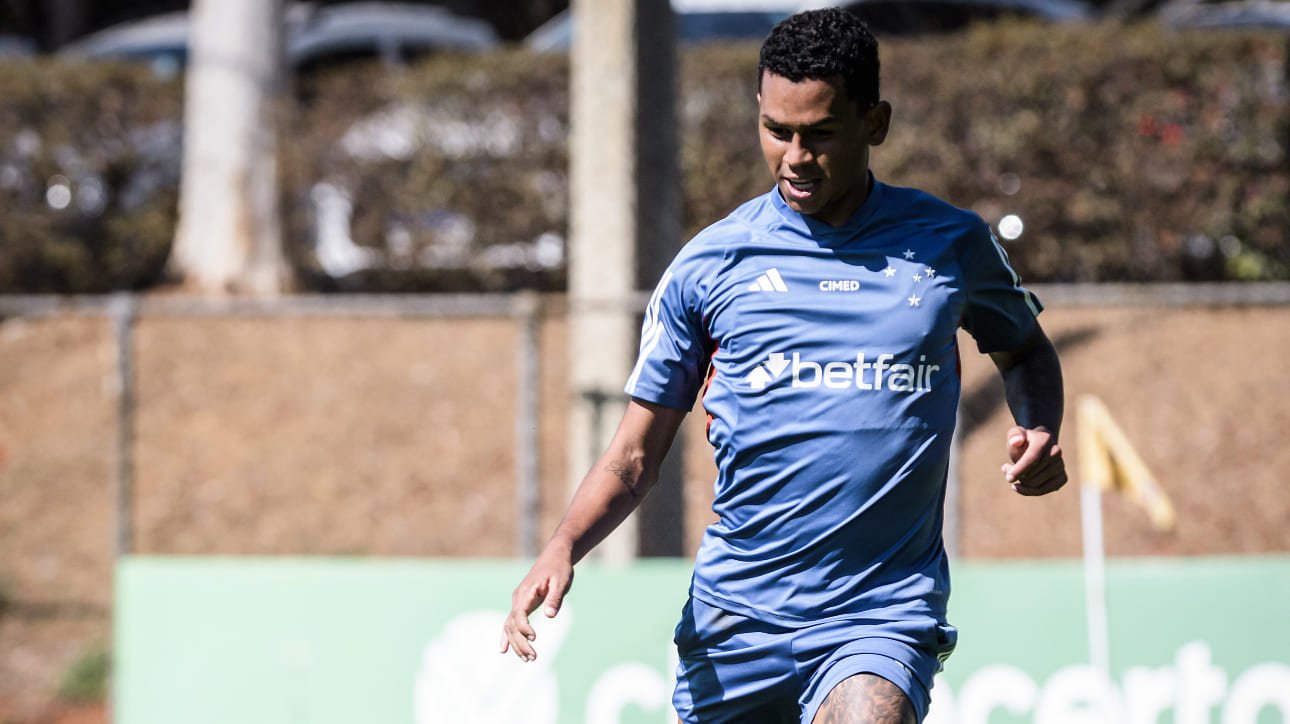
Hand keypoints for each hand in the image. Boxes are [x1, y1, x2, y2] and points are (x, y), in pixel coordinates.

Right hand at [499, 544, 573, 661]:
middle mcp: (518, 597)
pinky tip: (505, 650)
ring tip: (528, 659)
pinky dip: (508, 636)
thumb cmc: (559, 567)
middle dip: (520, 643)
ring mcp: (518, 601)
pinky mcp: (522, 604)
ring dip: (517, 643)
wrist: (556, 555)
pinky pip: (511, 622)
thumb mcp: (561, 582)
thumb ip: (554, 599)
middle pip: (512, 625)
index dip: (524, 628)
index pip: (518, 614)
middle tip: (533, 658)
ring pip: (510, 626)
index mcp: (526, 592)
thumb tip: (550, 616)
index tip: (534, 638)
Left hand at [1001, 425, 1066, 495]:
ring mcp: (1061, 465)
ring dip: (1021, 483)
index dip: (1020, 469)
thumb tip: (1016, 441)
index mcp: (1045, 439)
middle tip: (1006, 468)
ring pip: (1037, 485)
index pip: (1032, 458)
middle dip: (1016, 475)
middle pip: (1033, 474)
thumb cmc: (1023, 442)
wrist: (1037, 448)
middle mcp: (1056, 452)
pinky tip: (1021, 484)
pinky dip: (1028, 491)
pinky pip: (1043, 490)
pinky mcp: (1062, 478)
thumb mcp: (1015, 435)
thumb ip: (1014, 435)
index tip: (1008, 479)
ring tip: (1012, 473)